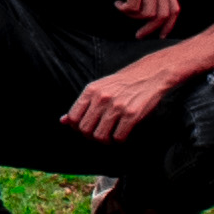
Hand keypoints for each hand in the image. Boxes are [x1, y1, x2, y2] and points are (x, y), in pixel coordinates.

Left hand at [68, 49, 191, 144]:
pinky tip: (122, 133)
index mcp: (91, 90)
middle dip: (92, 136)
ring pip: (101, 137)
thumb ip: (82, 105)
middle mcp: (102, 98)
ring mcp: (117, 106)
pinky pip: (119, 137)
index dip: (78, 127)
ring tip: (111, 135)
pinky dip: (120, 140)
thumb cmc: (122, 83)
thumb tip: (63, 121)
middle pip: (85, 130)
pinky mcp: (131, 114)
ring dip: (106, 140)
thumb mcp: (99, 88)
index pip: (73, 118)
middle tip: (101, 133)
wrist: (150, 73)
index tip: (88, 127)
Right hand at [81, 0, 179, 35]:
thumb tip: (154, 20)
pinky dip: (124, 10)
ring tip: (123, 8)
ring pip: (148, 14)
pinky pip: (133, 8)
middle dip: (150, 28)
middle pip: (163, 14)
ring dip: (133, 16)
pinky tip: (117, 2)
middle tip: (139, 35)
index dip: (169, 25)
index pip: (174, 8)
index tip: (160, 36)